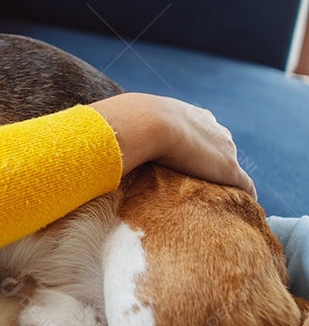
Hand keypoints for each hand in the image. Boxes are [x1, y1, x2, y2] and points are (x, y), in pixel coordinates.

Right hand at [88, 92, 255, 198]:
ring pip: (230, 167)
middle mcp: (212, 127)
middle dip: (211, 163)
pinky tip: (235, 211)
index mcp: (188, 114)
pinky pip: (244, 187)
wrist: (142, 122)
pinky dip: (242, 197)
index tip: (184, 161)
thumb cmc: (123, 121)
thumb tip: (82, 140)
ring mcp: (223, 148)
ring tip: (214, 201)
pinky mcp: (228, 169)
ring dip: (223, 181)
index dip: (192, 146)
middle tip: (197, 183)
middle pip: (220, 147)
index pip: (201, 129)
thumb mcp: (119, 119)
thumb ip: (113, 132)